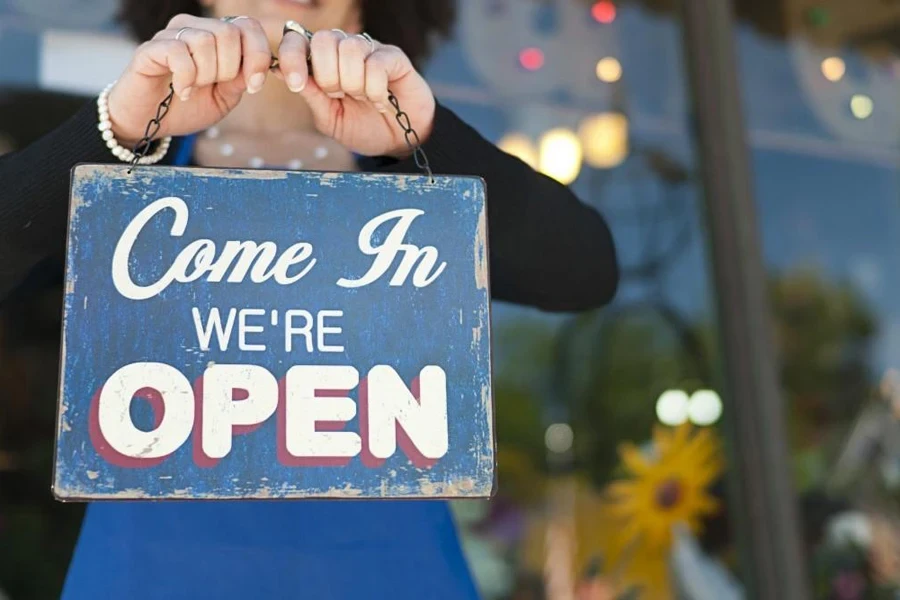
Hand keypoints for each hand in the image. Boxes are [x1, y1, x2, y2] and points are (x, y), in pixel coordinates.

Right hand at [106, 14, 271, 143]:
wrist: (150, 122)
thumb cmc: (187, 107)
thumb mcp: (224, 98)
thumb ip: (240, 80)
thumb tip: (256, 68)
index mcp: (216, 36)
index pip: (248, 26)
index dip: (257, 55)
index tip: (253, 85)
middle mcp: (194, 28)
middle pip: (229, 32)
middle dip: (229, 69)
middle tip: (213, 86)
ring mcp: (171, 35)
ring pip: (205, 40)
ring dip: (206, 74)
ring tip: (194, 88)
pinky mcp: (150, 48)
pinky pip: (178, 52)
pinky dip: (186, 77)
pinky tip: (181, 91)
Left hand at [276, 29, 435, 158]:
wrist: (398, 142)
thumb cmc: (364, 128)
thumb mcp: (330, 118)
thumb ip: (311, 95)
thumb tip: (281, 73)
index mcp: (323, 62)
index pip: (298, 41)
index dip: (292, 57)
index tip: (296, 84)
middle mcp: (344, 50)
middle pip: (323, 39)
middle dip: (327, 75)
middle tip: (339, 95)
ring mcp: (370, 51)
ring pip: (350, 48)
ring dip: (353, 82)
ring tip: (362, 97)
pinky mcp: (393, 57)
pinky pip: (376, 62)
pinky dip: (375, 88)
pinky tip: (380, 100)